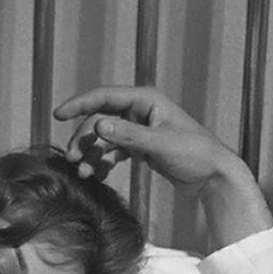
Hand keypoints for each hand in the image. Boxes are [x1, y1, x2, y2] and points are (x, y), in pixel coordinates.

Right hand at [53, 86, 247, 187]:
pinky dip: (103, 161)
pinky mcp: (142, 147)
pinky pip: (114, 150)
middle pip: (100, 120)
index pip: (105, 96)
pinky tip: (97, 174)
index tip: (57, 115)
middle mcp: (141, 111)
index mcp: (146, 100)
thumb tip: (98, 125)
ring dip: (91, 153)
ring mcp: (140, 129)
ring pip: (105, 137)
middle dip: (84, 139)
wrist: (214, 176)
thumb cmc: (194, 154)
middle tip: (72, 161)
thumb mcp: (160, 144)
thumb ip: (129, 135)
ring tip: (83, 174)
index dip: (79, 104)